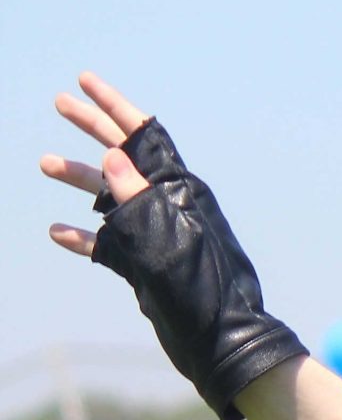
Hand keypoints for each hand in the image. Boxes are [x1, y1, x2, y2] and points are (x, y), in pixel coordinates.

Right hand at [38, 72, 305, 419]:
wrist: (221, 340)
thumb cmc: (201, 287)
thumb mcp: (165, 234)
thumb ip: (136, 194)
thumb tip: (111, 153)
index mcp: (178, 189)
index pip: (143, 135)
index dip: (113, 104)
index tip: (83, 79)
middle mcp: (168, 206)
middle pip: (123, 155)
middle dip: (92, 126)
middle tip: (59, 102)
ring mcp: (157, 235)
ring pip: (111, 198)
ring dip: (78, 179)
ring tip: (43, 164)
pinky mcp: (148, 266)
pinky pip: (109, 245)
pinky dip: (83, 236)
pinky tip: (57, 231)